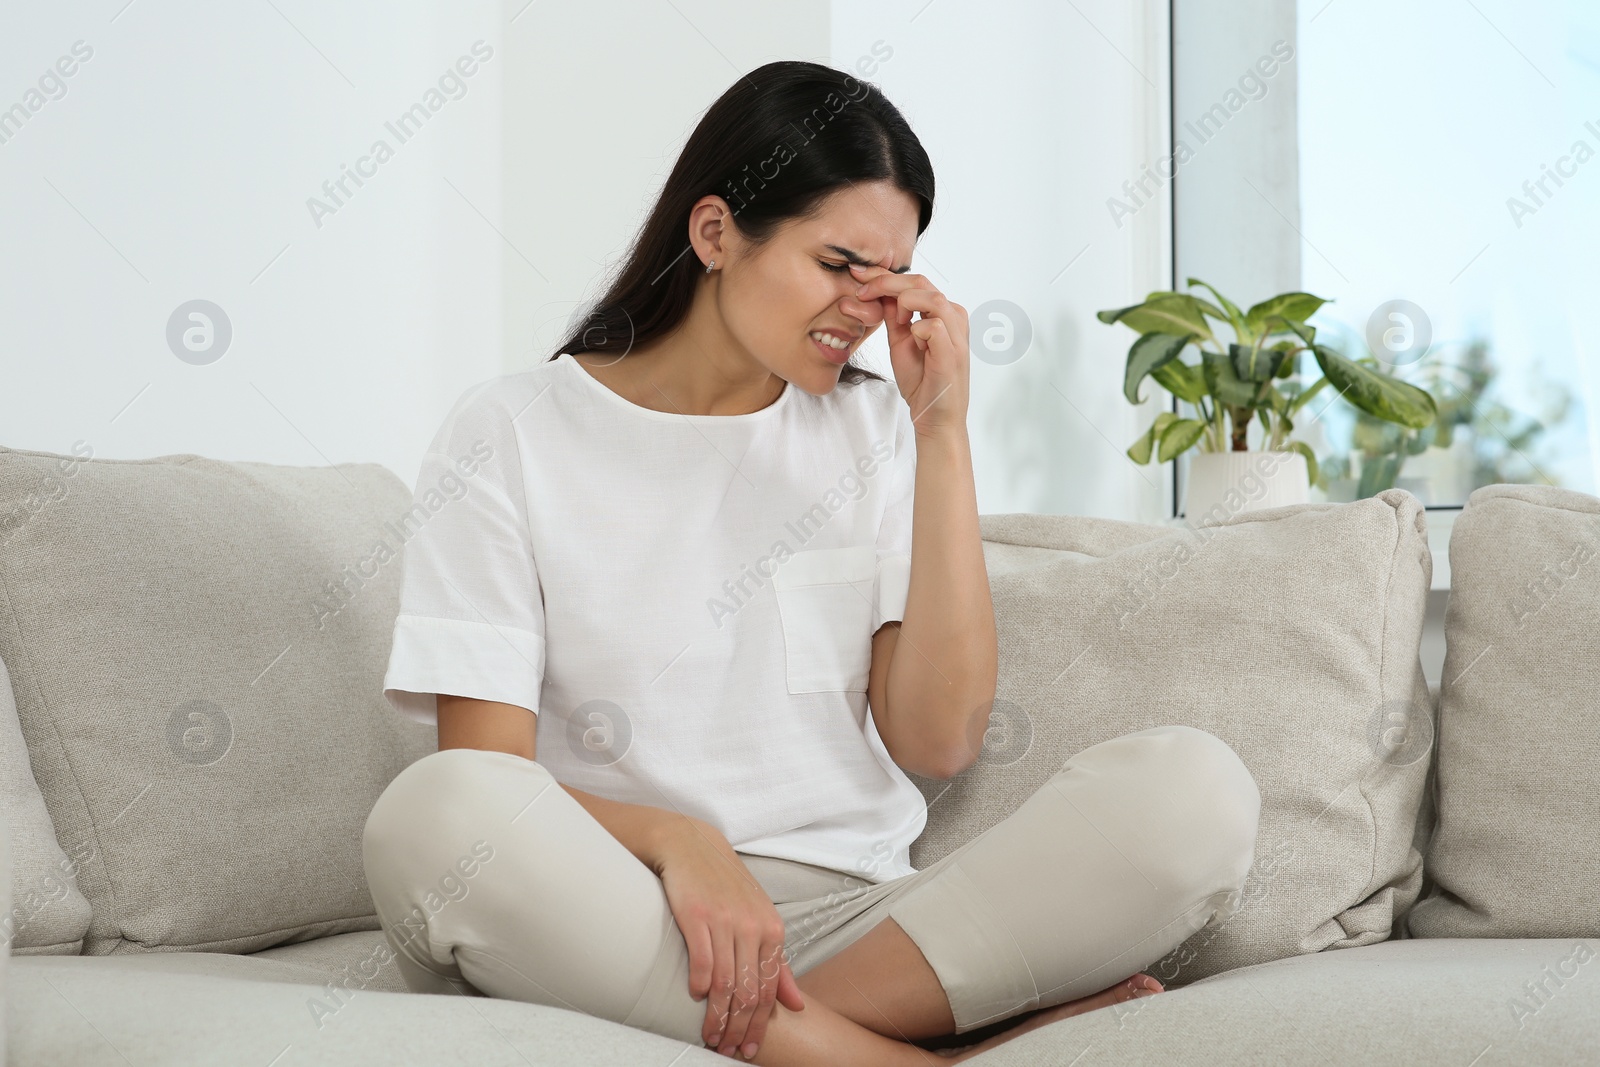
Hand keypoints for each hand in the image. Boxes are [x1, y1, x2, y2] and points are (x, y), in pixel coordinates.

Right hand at [654, 819, 805, 1058]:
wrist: (692, 846)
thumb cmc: (726, 888)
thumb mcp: (760, 921)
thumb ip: (778, 964)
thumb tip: (797, 1004)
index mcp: (773, 930)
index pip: (769, 990)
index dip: (759, 1025)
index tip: (748, 1049)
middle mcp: (753, 926)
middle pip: (749, 992)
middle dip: (739, 1028)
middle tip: (728, 1050)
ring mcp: (726, 921)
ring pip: (725, 983)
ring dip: (716, 1017)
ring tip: (710, 1036)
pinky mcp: (697, 916)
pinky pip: (701, 961)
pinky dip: (699, 986)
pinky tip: (695, 998)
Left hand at [849, 261, 970, 438]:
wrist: (933, 415)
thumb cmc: (922, 381)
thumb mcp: (900, 341)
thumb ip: (893, 316)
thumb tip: (877, 291)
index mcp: (943, 312)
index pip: (915, 282)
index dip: (884, 275)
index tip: (858, 274)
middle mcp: (954, 317)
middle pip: (921, 282)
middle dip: (886, 282)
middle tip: (861, 291)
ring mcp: (956, 333)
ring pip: (930, 296)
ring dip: (904, 304)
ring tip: (896, 323)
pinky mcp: (953, 350)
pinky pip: (933, 325)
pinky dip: (916, 330)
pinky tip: (914, 344)